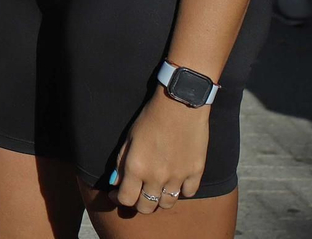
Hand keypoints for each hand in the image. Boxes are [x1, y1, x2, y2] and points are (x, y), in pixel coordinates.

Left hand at [110, 89, 209, 213]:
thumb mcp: (129, 139)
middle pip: (146, 207)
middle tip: (137, 194)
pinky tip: (175, 182)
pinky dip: (181, 191)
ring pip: (167, 204)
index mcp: (136, 168)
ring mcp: (178, 177)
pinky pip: (188, 193)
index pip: (125, 199)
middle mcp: (156, 177)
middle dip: (138, 204)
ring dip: (159, 200)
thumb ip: (121, 164)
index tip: (117, 194)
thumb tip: (116, 183)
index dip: (118, 199)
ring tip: (156, 190)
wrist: (180, 105)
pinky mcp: (195, 172)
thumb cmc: (151, 118)